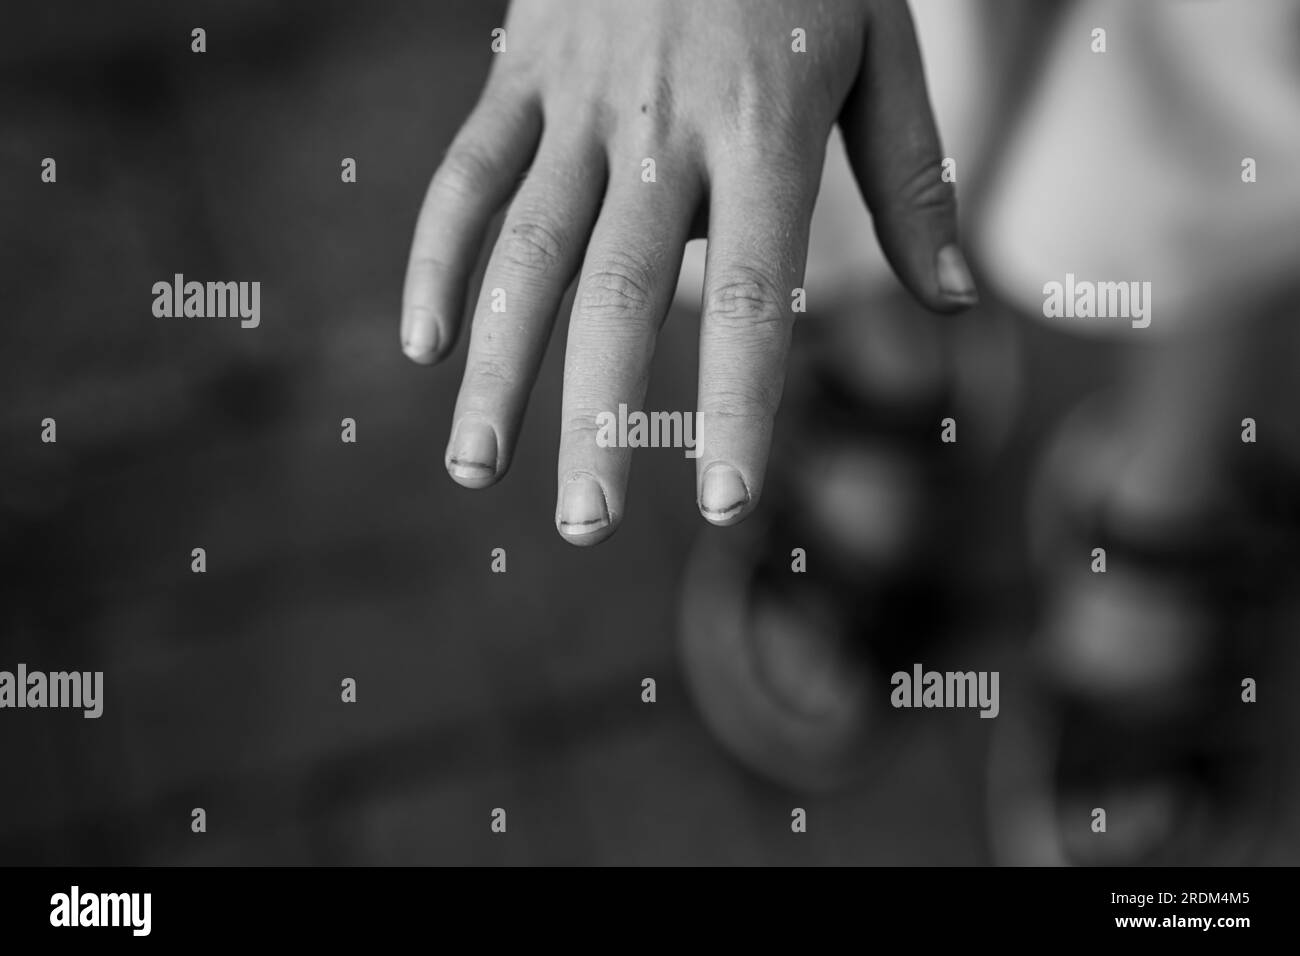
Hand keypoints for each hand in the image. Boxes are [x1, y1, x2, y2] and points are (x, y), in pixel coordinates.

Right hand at [401, 0, 975, 544]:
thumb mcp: (884, 44)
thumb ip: (912, 176)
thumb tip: (958, 301)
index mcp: (765, 129)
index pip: (750, 297)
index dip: (735, 405)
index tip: (721, 503)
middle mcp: (663, 128)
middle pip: (619, 295)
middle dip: (595, 419)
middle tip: (581, 525)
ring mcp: (579, 98)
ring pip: (525, 250)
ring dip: (495, 367)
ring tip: (474, 468)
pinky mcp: (521, 71)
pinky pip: (465, 173)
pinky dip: (437, 255)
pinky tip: (423, 344)